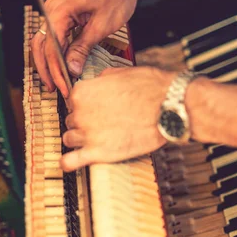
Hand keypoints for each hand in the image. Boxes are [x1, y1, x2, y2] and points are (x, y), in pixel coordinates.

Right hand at [31, 0, 141, 97]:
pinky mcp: (62, 11)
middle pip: (41, 47)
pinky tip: (61, 64)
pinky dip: (55, 51)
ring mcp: (54, 9)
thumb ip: (83, 48)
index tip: (65, 88)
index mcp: (59, 12)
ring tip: (56, 81)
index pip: (52, 49)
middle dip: (48, 70)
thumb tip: (71, 69)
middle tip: (57, 90)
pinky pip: (52, 34)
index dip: (57, 72)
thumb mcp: (101, 26)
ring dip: (48, 62)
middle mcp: (51, 9)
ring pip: (44, 42)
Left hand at [61, 66, 175, 170]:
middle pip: (70, 121)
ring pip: (70, 139)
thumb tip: (97, 83)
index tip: (93, 109)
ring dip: (79, 140)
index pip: (72, 102)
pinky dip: (68, 163)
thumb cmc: (150, 88)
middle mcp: (80, 113)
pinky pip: (70, 161)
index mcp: (82, 92)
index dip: (83, 106)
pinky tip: (70, 162)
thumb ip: (101, 80)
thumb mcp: (120, 73)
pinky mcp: (98, 153)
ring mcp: (87, 134)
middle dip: (82, 122)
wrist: (169, 107)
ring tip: (94, 139)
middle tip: (100, 123)